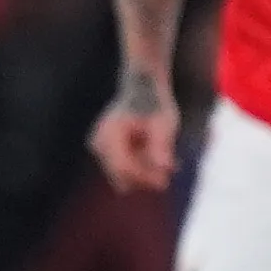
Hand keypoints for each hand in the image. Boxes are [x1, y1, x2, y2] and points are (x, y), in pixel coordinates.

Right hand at [88, 71, 180, 193]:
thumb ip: (161, 146)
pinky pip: (123, 172)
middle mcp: (98, 142)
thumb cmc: (155, 105)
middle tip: (172, 170)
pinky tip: (159, 158)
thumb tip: (164, 168)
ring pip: (122, 178)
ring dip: (145, 174)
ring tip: (169, 161)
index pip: (123, 167)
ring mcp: (99, 150)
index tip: (166, 180)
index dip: (144, 178)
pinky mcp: (104, 155)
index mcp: (110, 133)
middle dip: (146, 178)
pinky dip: (141, 169)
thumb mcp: (163, 124)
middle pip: (120, 176)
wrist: (144, 90)